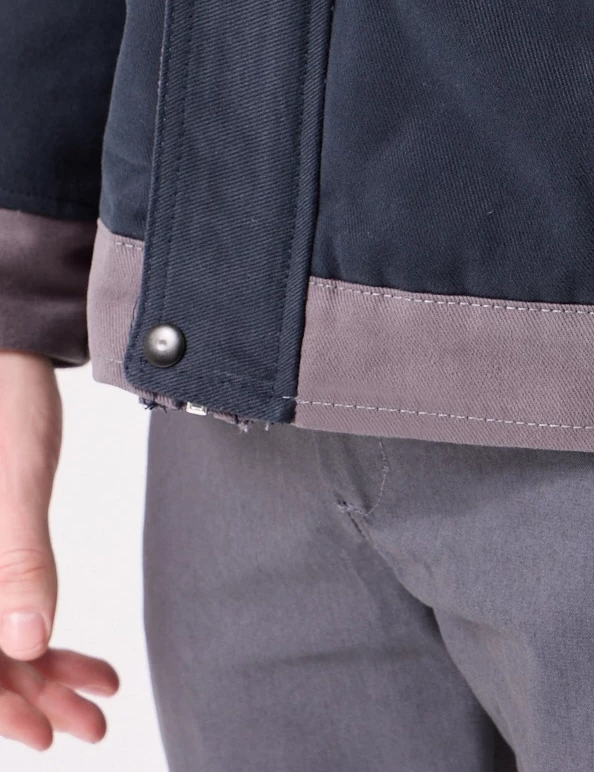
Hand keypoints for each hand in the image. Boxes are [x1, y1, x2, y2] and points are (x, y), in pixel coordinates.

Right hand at [0, 353, 117, 750]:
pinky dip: (46, 641)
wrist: (10, 345)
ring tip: (99, 705)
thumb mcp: (13, 479)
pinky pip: (7, 610)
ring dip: (43, 678)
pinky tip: (91, 663)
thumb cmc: (4, 399)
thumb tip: (25, 644)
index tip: (40, 736)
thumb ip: (16, 561)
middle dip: (27, 700)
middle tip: (89, 728)